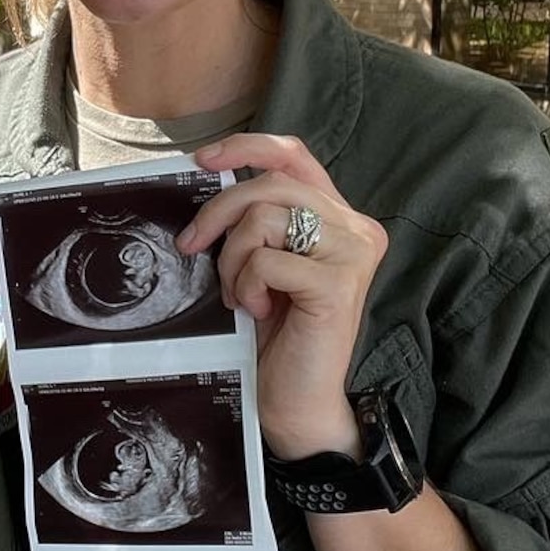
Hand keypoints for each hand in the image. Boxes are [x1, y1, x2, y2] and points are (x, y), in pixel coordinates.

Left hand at [179, 134, 388, 459]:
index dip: (247, 147)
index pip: (294, 156)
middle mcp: (355, 227)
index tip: (204, 159)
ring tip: (241, 295)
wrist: (298, 403)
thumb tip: (210, 179)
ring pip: (263, 218)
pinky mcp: (339, 282)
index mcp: (338, 217)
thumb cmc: (276, 336)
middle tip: (193, 247)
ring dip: (233, 259)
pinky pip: (266, 259)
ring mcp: (352, 252)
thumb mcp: (263, 264)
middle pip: (269, 185)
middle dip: (218, 213)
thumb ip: (257, 222)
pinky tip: (259, 311)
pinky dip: (247, 284)